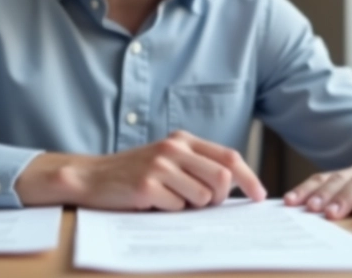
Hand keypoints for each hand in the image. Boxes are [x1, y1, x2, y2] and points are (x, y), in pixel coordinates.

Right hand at [15, 130, 266, 210]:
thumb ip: (196, 165)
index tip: (259, 196)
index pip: (228, 156)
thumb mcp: (167, 160)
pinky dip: (169, 211)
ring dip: (191, 206)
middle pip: (221, 177)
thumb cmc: (134, 173)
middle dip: (219, 198)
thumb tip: (234, 185)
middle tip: (203, 205)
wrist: (92, 177)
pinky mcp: (146, 185)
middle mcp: (173, 149)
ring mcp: (159, 166)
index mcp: (182, 140)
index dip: (249, 177)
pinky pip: (177, 207)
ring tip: (170, 200)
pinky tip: (152, 203)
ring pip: (201, 196)